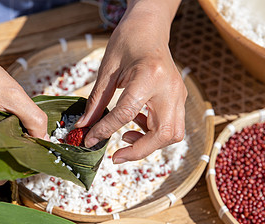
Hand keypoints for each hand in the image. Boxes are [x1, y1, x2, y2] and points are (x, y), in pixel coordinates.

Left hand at [75, 0, 185, 162]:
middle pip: (163, 134)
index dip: (104, 130)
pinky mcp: (180, 97)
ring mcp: (179, 93)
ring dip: (150, 144)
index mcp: (149, 77)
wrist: (150, 26)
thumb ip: (96, 102)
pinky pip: (172, 125)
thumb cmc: (127, 42)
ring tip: (126, 136)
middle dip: (139, 151)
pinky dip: (154, 133)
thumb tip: (84, 127)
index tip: (89, 140)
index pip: (126, 114)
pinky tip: (136, 123)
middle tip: (116, 155)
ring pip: (173, 134)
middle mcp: (170, 88)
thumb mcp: (107, 70)